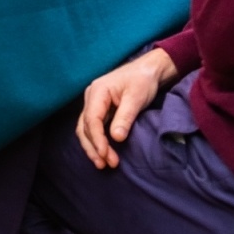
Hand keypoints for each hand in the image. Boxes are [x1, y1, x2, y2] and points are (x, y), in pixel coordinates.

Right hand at [76, 49, 178, 168]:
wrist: (149, 70)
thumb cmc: (143, 80)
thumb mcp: (136, 98)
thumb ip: (125, 117)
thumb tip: (116, 138)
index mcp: (97, 91)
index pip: (91, 119)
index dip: (97, 139)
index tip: (105, 155)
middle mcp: (91, 98)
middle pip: (84, 127)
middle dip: (94, 147)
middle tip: (106, 164)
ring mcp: (94, 104)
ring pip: (86, 129)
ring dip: (93, 147)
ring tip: (103, 163)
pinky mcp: (100, 110)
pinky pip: (93, 128)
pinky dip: (97, 141)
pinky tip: (103, 153)